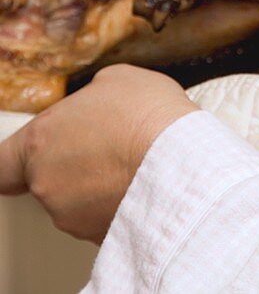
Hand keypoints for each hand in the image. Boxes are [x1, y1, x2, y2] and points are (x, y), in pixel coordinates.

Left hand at [0, 64, 196, 243]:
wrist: (184, 162)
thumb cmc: (150, 116)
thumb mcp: (116, 79)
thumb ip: (90, 96)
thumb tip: (95, 105)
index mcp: (41, 140)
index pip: (2, 164)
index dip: (14, 162)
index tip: (24, 160)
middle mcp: (47, 183)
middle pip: (46, 177)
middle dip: (72, 163)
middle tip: (105, 146)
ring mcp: (70, 215)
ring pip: (74, 199)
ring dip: (95, 183)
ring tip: (131, 160)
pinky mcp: (97, 236)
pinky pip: (99, 216)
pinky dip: (114, 202)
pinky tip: (139, 181)